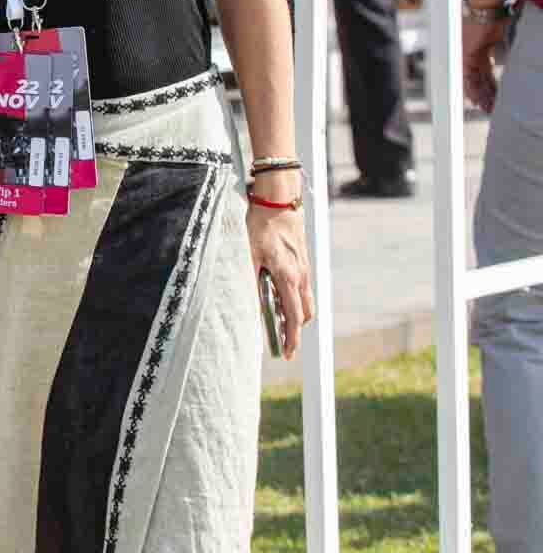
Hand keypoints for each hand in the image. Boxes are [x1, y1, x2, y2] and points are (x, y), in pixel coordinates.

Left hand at [246, 170, 312, 360]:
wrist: (279, 199)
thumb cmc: (259, 225)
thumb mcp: (247, 254)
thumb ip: (250, 281)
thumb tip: (250, 306)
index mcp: (288, 276)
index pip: (294, 316)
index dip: (291, 338)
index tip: (287, 353)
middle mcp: (301, 274)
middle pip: (304, 312)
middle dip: (294, 330)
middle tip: (281, 343)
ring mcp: (304, 267)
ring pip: (305, 300)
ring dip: (295, 314)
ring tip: (279, 324)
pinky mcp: (302, 260)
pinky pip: (303, 287)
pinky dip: (295, 299)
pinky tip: (280, 298)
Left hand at [463, 16, 504, 111]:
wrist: (486, 7)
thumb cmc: (497, 17)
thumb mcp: (505, 37)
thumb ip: (508, 49)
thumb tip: (521, 59)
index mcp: (480, 51)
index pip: (484, 74)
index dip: (489, 86)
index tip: (494, 98)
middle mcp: (471, 55)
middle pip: (478, 80)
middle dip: (486, 95)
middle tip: (491, 108)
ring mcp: (465, 56)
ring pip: (472, 81)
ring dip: (480, 95)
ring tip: (487, 108)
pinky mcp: (464, 56)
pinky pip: (467, 77)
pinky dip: (472, 89)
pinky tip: (477, 100)